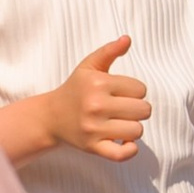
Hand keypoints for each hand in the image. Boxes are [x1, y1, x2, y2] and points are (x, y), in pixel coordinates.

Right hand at [45, 33, 148, 162]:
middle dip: (136, 109)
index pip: (141, 89)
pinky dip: (129, 150)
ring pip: (137, 130)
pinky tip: (124, 142)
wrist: (50, 116)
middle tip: (121, 110)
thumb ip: (109, 51)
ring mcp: (93, 128)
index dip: (134, 91)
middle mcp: (95, 105)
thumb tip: (127, 39)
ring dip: (132, 128)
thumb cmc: (74, 90)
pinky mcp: (92, 147)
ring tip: (119, 123)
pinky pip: (122, 154)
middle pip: (144, 110)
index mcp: (97, 84)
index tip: (119, 94)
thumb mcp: (88, 67)